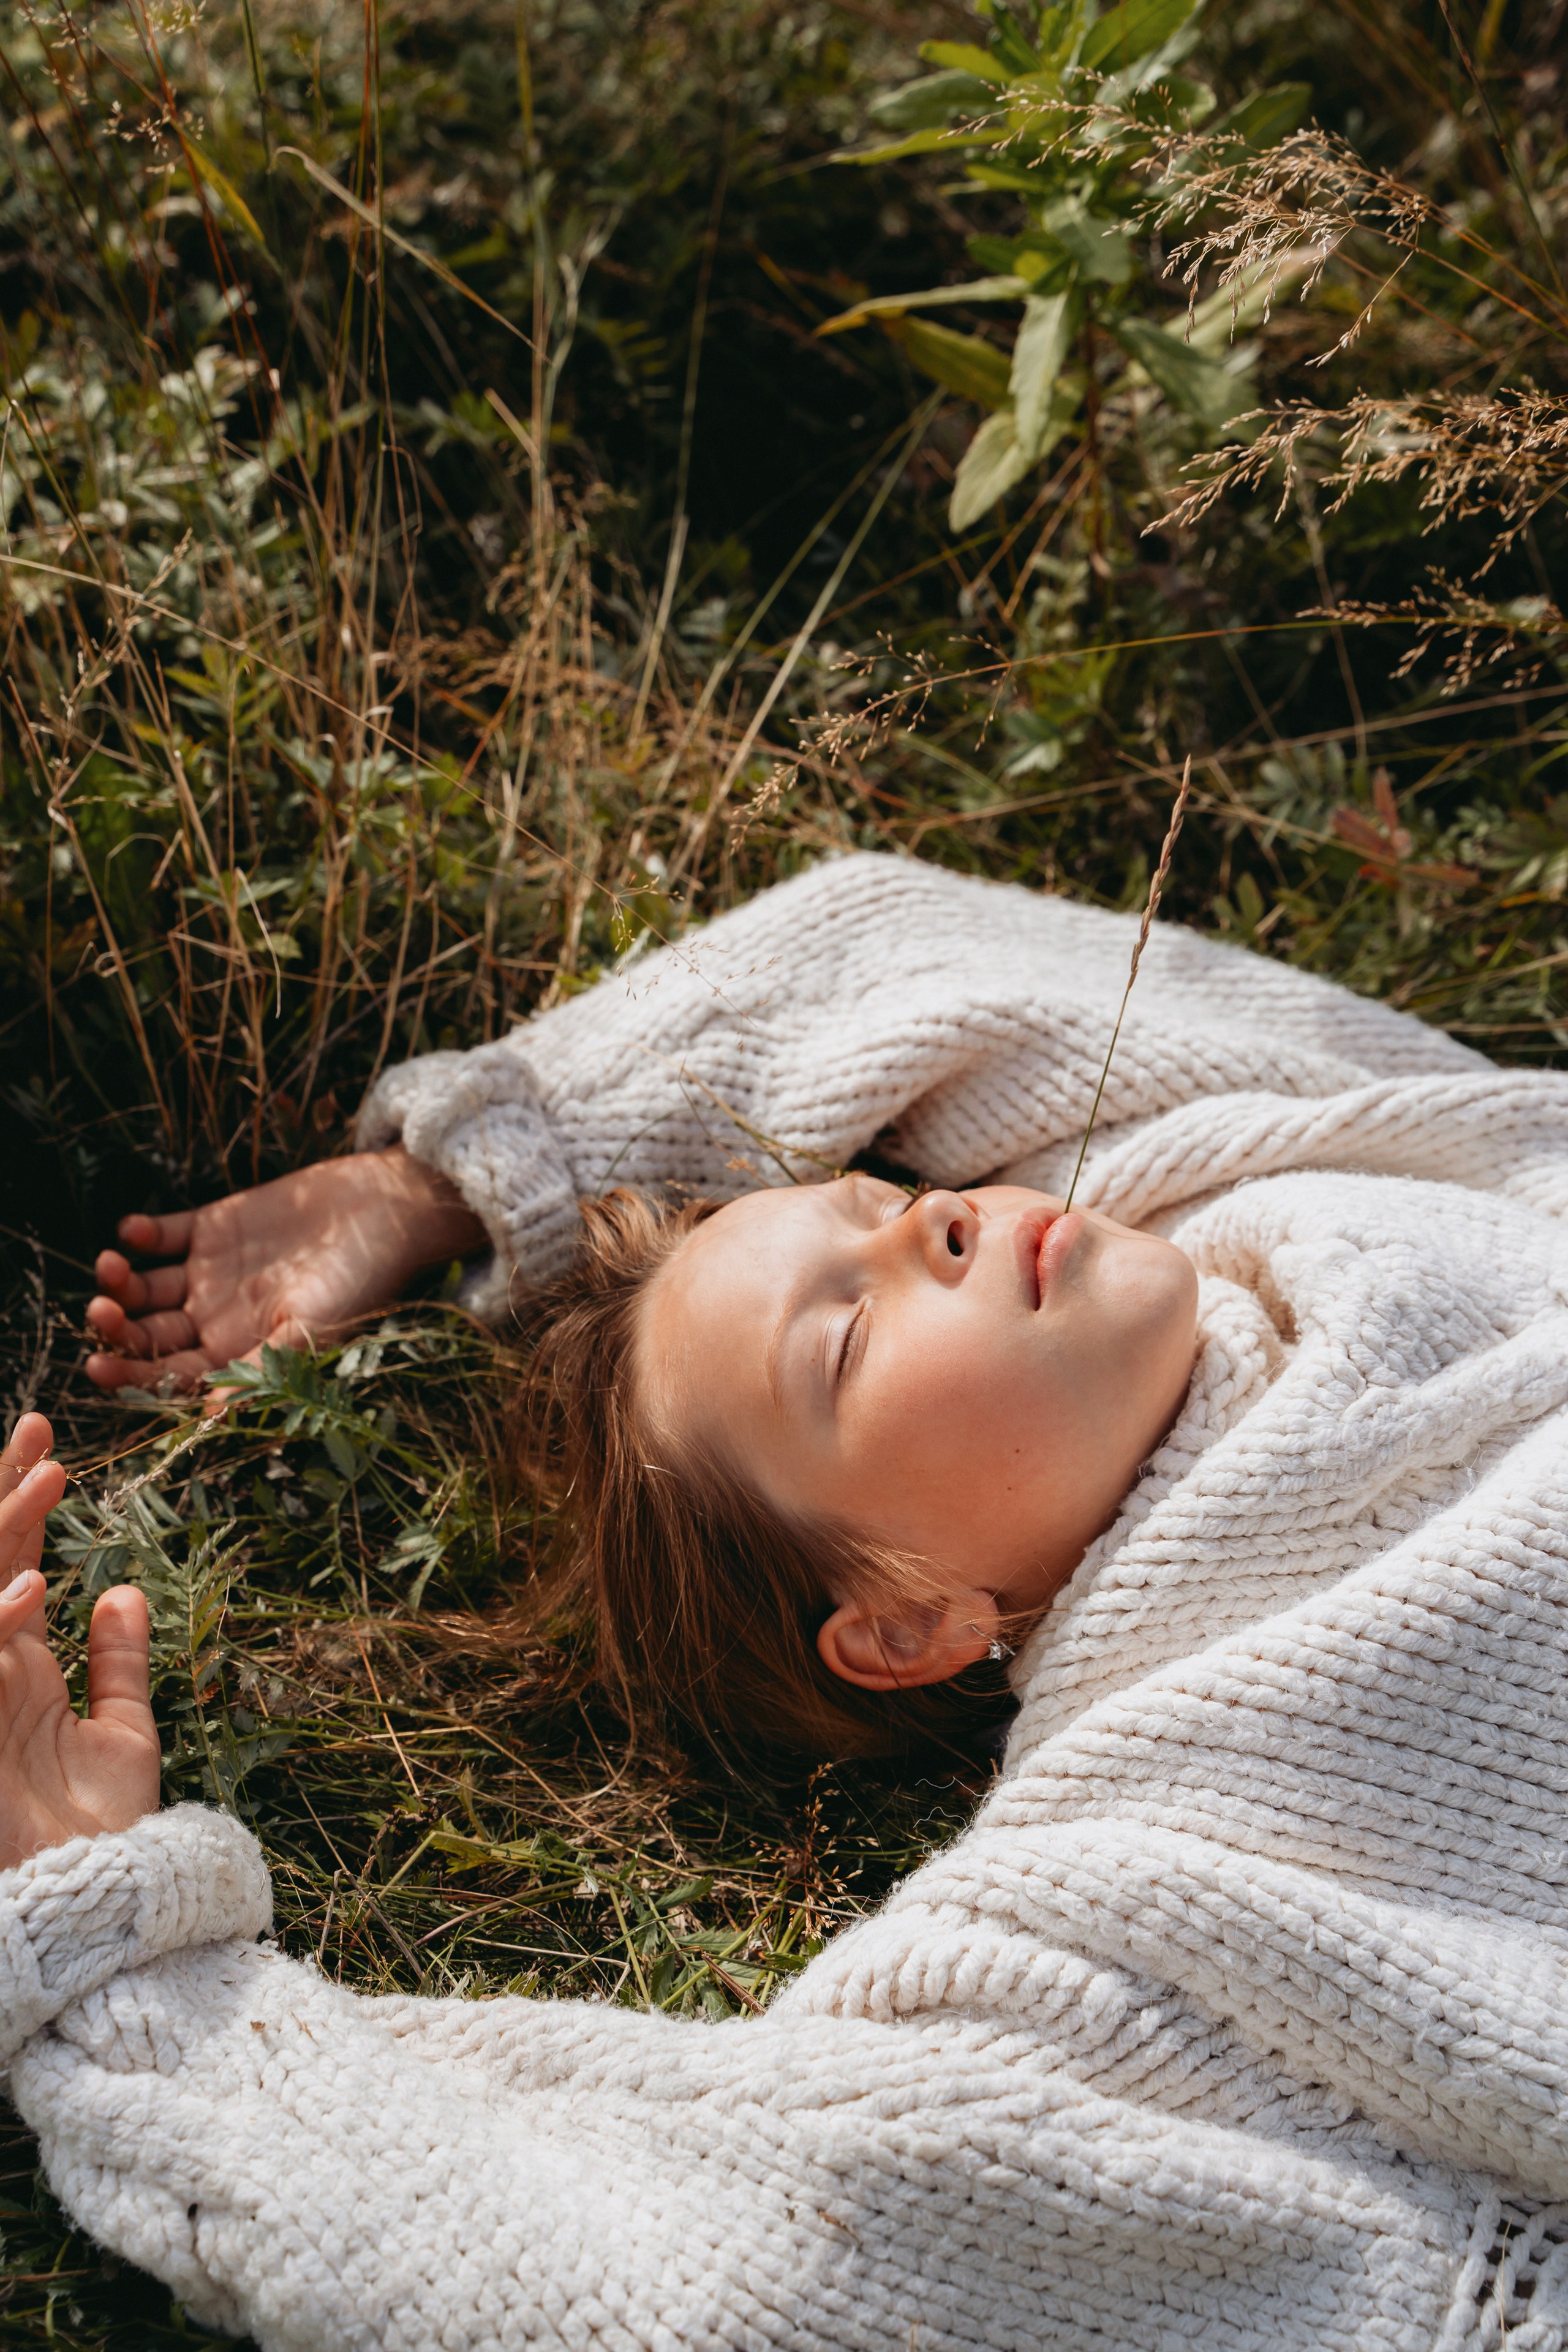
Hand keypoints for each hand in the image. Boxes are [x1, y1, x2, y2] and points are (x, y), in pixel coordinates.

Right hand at [0, 1413, 160, 1869]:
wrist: (99, 1914)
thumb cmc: (107, 1836)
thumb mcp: (124, 1734)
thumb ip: (120, 1662)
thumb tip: (119, 1589)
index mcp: (18, 1668)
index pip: (11, 1565)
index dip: (21, 1503)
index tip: (45, 1442)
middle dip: (1, 1497)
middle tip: (34, 1428)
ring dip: (6, 1540)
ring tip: (47, 1478)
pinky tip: (28, 1594)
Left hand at [85, 1147, 486, 1392]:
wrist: (387, 1210)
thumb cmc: (361, 1281)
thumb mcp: (313, 1332)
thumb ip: (259, 1371)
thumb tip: (209, 1420)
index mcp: (237, 1356)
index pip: (169, 1377)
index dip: (131, 1376)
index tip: (98, 1364)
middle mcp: (216, 1321)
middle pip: (148, 1335)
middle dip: (117, 1329)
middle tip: (100, 1313)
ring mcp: (211, 1275)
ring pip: (145, 1288)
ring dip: (120, 1282)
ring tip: (111, 1268)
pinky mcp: (213, 1229)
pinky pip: (162, 1236)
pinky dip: (141, 1235)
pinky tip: (134, 1233)